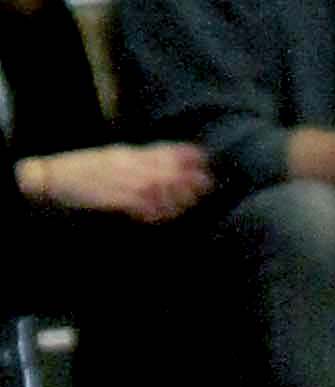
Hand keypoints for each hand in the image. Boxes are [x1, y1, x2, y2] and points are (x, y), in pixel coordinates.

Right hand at [26, 140, 209, 219]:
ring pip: (154, 187)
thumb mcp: (111, 161)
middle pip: (162, 169)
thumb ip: (137, 164)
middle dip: (186, 175)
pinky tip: (166, 213)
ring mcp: (120, 181)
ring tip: (194, 197)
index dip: (182, 154)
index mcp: (125, 154)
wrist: (51, 178)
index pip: (159, 151)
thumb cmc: (82, 173)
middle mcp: (125, 165)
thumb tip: (164, 172)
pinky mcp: (113, 199)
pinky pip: (138, 205)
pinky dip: (153, 209)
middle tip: (208, 181)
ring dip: (175, 193)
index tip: (204, 157)